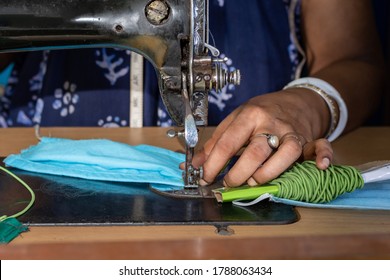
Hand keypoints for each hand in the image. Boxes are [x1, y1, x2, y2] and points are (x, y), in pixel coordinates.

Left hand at [191, 89, 333, 186]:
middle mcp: (271, 123)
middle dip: (239, 173)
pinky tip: (321, 166)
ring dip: (268, 174)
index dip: (214, 164)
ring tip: (254, 181)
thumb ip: (215, 142)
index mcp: (249, 115)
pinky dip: (324, 156)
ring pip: (285, 153)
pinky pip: (321, 146)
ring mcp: (292, 132)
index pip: (228, 142)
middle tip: (229, 183)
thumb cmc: (261, 112)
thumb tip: (195, 165)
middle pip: (256, 151)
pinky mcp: (309, 139)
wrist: (295, 100)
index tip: (206, 178)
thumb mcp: (235, 120)